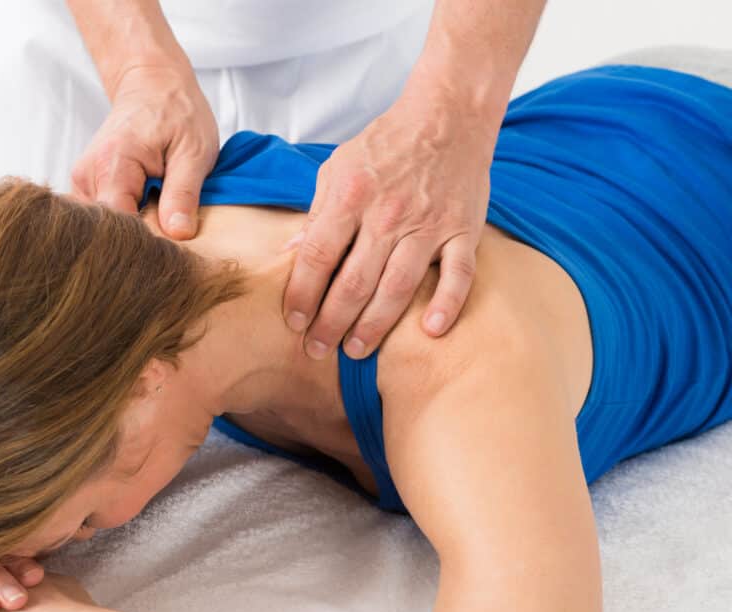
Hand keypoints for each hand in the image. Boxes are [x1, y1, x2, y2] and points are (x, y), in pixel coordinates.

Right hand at [70, 64, 217, 239]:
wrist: (151, 84)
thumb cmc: (176, 111)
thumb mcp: (194, 151)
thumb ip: (183, 193)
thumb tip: (178, 234)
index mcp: (112, 164)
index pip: (119, 225)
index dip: (147, 244)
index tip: (174, 252)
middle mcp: (87, 176)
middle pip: (108, 232)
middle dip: (141, 242)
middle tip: (175, 237)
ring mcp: (83, 184)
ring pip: (105, 230)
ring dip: (135, 234)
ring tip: (163, 221)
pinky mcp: (88, 189)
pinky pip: (105, 219)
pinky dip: (128, 224)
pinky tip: (150, 216)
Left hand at [282, 78, 496, 357]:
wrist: (447, 116)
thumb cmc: (385, 144)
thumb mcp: (336, 168)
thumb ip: (317, 213)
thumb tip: (292, 255)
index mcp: (351, 197)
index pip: (318, 257)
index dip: (302, 294)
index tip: (294, 322)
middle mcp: (387, 215)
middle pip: (354, 282)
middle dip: (331, 323)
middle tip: (318, 351)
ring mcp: (429, 224)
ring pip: (398, 286)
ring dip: (375, 325)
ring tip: (356, 351)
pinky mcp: (463, 230)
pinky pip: (457, 274)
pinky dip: (446, 304)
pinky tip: (429, 331)